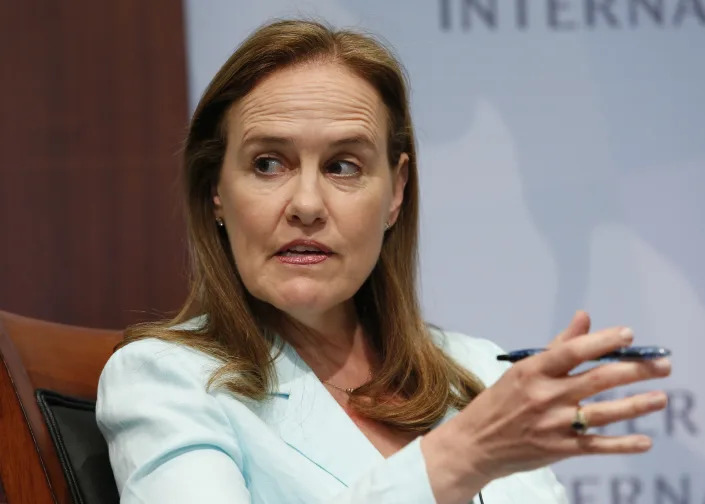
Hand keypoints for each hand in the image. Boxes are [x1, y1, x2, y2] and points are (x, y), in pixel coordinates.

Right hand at [421, 311, 670, 502]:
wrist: (476, 443)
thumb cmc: (499, 402)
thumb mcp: (522, 370)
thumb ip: (557, 346)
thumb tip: (584, 318)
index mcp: (533, 371)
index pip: (573, 352)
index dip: (603, 342)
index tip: (628, 335)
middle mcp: (545, 396)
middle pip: (597, 379)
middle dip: (634, 370)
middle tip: (662, 364)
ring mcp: (553, 424)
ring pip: (603, 412)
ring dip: (636, 405)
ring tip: (661, 397)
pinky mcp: (558, 449)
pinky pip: (596, 445)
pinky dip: (621, 444)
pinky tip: (644, 441)